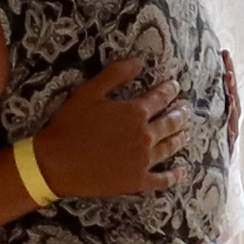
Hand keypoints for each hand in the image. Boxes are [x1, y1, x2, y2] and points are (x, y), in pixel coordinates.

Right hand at [30, 60, 180, 203]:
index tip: (175, 86)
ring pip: (169, 147)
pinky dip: (175, 175)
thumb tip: (140, 62)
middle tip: (186, 109)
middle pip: (170, 123)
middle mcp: (145, 136)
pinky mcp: (137, 181)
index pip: (160, 98)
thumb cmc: (70, 124)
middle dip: (180, 114)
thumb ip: (116, 74)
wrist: (56, 163)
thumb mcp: (89, 91)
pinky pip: (162, 179)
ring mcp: (143, 161)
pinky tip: (182, 171)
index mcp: (135, 113)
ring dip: (180, 138)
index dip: (169, 90)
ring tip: (186, 133)